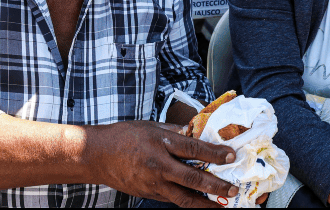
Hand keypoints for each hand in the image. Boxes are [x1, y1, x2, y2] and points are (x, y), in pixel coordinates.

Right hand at [91, 121, 238, 207]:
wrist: (96, 155)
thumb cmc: (124, 136)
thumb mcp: (151, 126)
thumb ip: (175, 131)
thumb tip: (198, 132)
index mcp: (160, 142)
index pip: (193, 148)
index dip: (214, 153)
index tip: (231, 155)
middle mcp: (158, 165)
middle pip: (192, 177)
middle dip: (216, 184)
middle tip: (233, 188)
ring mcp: (153, 183)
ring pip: (184, 197)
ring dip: (205, 203)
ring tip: (222, 205)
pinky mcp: (148, 194)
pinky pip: (172, 200)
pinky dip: (188, 202)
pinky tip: (200, 203)